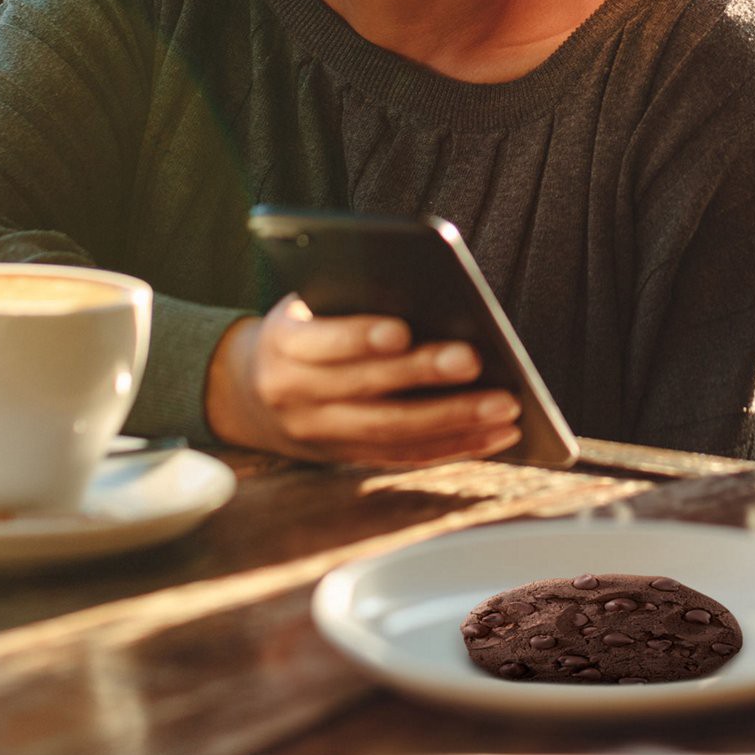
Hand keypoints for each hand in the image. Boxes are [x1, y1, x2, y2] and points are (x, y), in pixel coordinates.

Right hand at [204, 294, 522, 463]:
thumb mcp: (309, 303)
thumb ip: (352, 302)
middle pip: (365, 390)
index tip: (401, 329)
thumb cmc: (305, 326)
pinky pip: (405, 457)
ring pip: (390, 433)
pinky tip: (498, 434)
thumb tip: (433, 296)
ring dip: (453, 421)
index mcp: (283, 344)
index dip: (359, 337)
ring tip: (506, 406)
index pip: (321, 341)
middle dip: (423, 376)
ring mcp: (321, 435)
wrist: (248, 390)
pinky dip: (455, 446)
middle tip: (474, 359)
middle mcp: (296, 396)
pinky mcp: (348, 458)